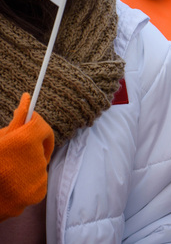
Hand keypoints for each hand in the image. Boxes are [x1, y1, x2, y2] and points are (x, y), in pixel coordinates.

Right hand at [0, 93, 54, 220]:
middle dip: (31, 146)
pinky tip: (11, 186)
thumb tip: (27, 99)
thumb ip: (15, 121)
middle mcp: (36, 159)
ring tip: (8, 172)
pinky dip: (28, 182)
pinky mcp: (38, 194)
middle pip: (41, 146)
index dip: (34, 124)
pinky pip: (38, 181)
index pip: (41, 125)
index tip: (30, 124)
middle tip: (16, 151)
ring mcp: (38, 178)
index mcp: (24, 141)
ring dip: (28, 165)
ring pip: (39, 164)